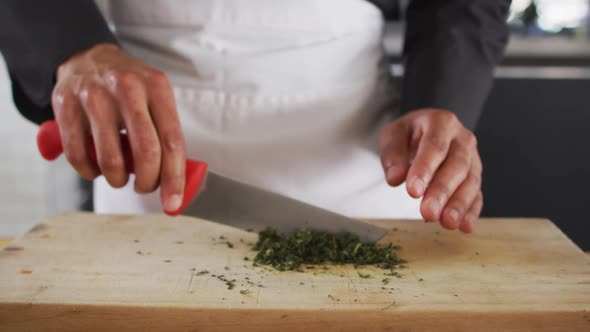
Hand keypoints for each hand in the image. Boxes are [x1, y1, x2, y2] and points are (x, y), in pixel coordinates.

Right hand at [51, 43, 185, 211]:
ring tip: (119, 177)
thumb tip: (175, 182)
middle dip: (147, 182)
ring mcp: (95, 95)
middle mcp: (128, 88)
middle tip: (145, 188)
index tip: (173, 201)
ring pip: (111, 159)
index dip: (174, 178)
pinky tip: (96, 168)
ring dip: (117, 179)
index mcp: (157, 88)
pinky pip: (78, 155)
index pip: (172, 141)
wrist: (89, 58)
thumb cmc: (129, 88)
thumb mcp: (156, 98)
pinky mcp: (66, 105)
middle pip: (146, 152)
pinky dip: (89, 172)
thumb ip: (166, 134)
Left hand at [379, 109, 482, 232]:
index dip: (425, 169)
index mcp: (441, 122)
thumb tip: (395, 178)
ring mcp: (472, 158)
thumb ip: (392, 154)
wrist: (424, 131)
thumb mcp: (393, 134)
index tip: (413, 191)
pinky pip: (477, 194)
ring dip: (459, 204)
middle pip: (456, 166)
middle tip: (428, 212)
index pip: (435, 146)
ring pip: (470, 182)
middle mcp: (462, 139)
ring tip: (446, 223)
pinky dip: (471, 211)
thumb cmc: (409, 134)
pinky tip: (464, 226)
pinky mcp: (475, 176)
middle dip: (442, 191)